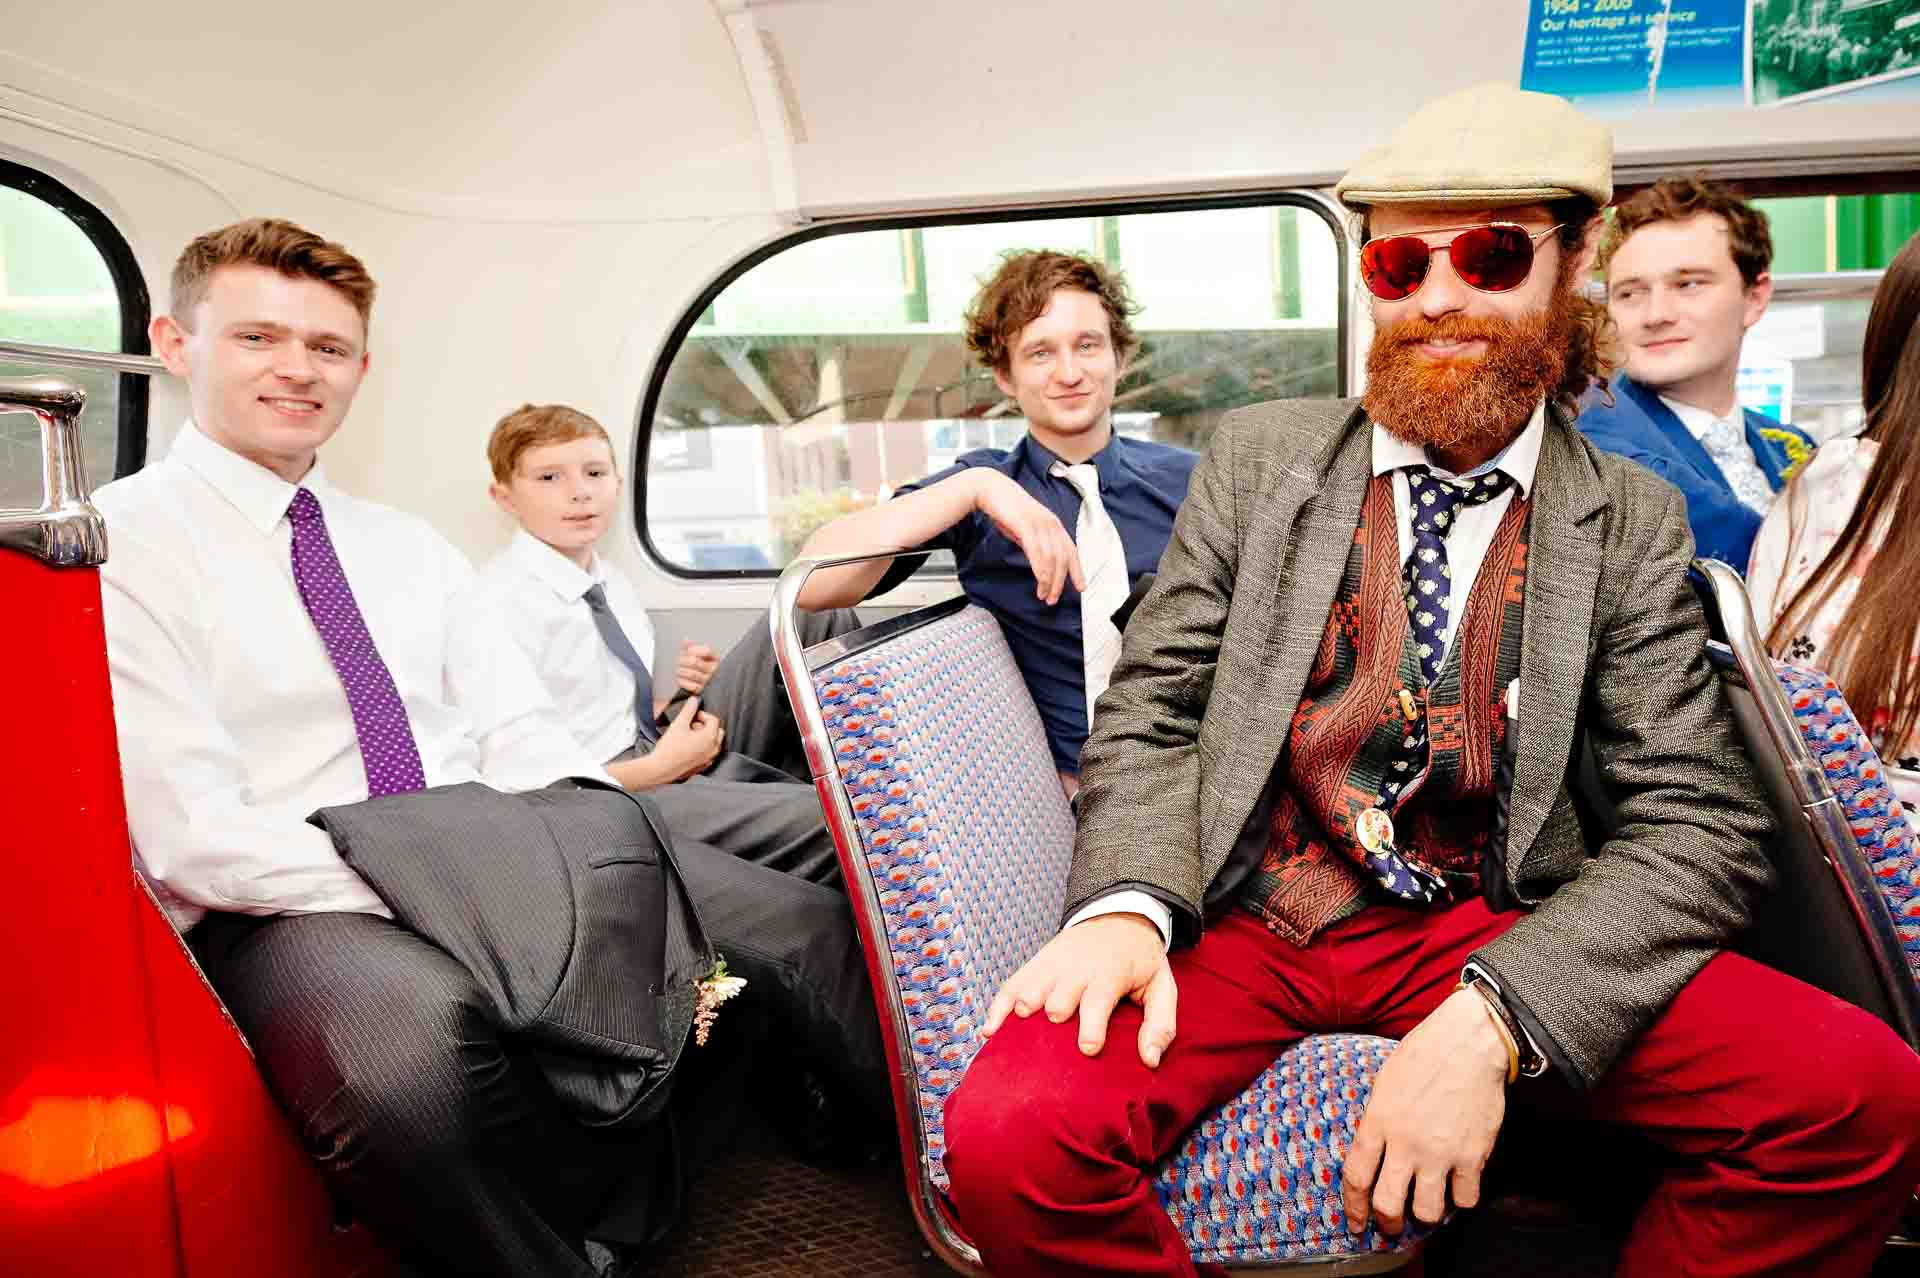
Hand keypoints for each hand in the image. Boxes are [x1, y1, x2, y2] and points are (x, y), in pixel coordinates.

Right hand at [652, 697, 724, 781]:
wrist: (661, 769)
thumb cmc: (670, 748)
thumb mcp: (679, 724)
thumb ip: (688, 710)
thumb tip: (694, 700)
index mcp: (709, 737)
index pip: (714, 720)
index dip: (703, 715)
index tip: (694, 716)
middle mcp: (713, 749)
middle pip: (717, 731)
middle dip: (706, 726)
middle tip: (692, 725)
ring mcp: (709, 759)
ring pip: (714, 743)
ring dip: (705, 737)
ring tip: (689, 736)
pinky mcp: (703, 766)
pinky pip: (708, 754)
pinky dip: (703, 748)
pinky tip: (689, 747)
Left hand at [676, 639, 718, 695]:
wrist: (701, 681)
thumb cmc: (698, 665)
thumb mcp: (696, 654)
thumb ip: (690, 646)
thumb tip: (685, 639)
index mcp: (715, 658)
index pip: (705, 650)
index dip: (693, 649)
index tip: (687, 651)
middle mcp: (714, 669)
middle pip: (694, 661)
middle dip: (683, 660)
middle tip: (678, 661)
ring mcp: (708, 680)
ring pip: (692, 674)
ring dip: (681, 671)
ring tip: (678, 669)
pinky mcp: (702, 690)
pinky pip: (690, 685)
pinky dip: (682, 681)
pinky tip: (679, 678)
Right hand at [972, 471, 1085, 605]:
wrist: (990, 489)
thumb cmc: (1005, 509)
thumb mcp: (1025, 528)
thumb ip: (1035, 542)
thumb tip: (1039, 562)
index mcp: (1054, 524)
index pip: (1071, 551)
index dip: (1077, 570)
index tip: (1081, 587)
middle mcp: (1051, 524)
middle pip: (1063, 559)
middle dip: (1060, 582)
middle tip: (1053, 599)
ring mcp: (1040, 524)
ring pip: (1052, 559)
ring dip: (1049, 581)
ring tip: (1044, 596)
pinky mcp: (1026, 526)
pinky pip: (1038, 552)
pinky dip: (1041, 570)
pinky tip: (1040, 581)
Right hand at [983, 913, 1174, 1066]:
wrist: (1119, 916)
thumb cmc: (1141, 962)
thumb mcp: (1162, 988)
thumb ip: (1161, 1025)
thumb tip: (1150, 1060)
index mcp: (1109, 974)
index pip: (1096, 1000)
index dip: (1091, 1026)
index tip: (1087, 1048)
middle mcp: (1076, 969)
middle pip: (1056, 999)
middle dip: (1054, 1021)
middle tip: (1054, 1046)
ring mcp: (1052, 965)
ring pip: (1029, 991)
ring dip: (1023, 1014)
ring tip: (1018, 1040)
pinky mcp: (1036, 964)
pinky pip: (1010, 985)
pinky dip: (997, 1008)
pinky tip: (990, 1030)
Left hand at [1341, 988, 1509, 1235]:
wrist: (1469, 1043)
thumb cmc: (1424, 1054)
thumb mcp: (1385, 1083)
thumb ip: (1377, 1120)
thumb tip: (1373, 1151)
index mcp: (1379, 1121)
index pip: (1356, 1177)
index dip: (1353, 1207)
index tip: (1354, 1222)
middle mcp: (1406, 1143)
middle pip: (1387, 1204)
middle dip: (1386, 1224)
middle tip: (1390, 1227)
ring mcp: (1441, 1152)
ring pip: (1426, 1211)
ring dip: (1424, 1215)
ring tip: (1426, 1207)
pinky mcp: (1473, 1156)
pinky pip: (1465, 1199)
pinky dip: (1460, 1199)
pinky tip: (1458, 1188)